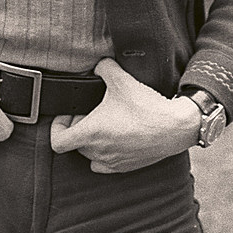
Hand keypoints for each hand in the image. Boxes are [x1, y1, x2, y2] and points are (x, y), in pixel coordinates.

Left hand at [50, 58, 200, 172]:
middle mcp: (99, 151)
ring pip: (89, 154)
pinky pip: (104, 164)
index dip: (57, 127)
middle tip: (88, 113)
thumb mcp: (120, 78)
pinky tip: (114, 137)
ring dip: (90, 141)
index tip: (68, 115)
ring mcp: (112, 161)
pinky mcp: (126, 167)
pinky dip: (104, 153)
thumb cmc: (146, 107)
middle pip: (74, 145)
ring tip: (102, 124)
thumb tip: (98, 65)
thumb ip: (103, 67)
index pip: (57, 142)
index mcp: (91, 133)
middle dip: (78, 128)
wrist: (174, 127)